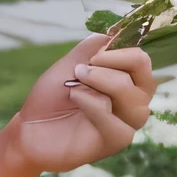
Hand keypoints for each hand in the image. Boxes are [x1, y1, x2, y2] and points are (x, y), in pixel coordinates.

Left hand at [5, 33, 156, 173]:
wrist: (29, 127)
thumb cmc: (51, 97)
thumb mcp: (69, 64)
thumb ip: (92, 48)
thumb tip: (113, 34)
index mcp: (124, 80)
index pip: (141, 62)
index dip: (122, 52)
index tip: (93, 55)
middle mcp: (131, 102)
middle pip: (146, 80)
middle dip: (113, 66)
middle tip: (81, 68)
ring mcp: (125, 124)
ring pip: (136, 102)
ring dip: (105, 83)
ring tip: (75, 83)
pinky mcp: (114, 143)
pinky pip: (118, 126)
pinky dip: (95, 107)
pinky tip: (76, 99)